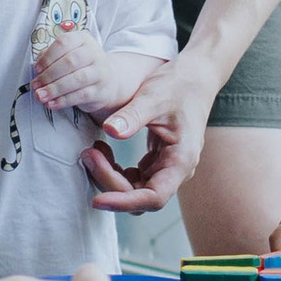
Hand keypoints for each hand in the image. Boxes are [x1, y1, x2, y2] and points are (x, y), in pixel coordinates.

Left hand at [29, 32, 154, 120]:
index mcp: (83, 39)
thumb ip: (51, 59)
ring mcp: (100, 72)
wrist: (107, 80)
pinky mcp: (101, 90)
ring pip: (77, 79)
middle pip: (70, 61)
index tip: (37, 69)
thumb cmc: (81, 66)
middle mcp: (94, 53)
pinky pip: (81, 95)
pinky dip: (64, 100)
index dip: (47, 57)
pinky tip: (52, 103)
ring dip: (55, 89)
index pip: (64, 43)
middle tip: (36, 85)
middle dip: (49, 75)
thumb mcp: (67, 55)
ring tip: (41, 95)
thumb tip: (36, 71)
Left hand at [79, 48, 218, 213]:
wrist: (193, 78)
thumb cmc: (178, 86)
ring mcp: (166, 168)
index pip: (153, 198)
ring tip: (92, 151)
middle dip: (109, 181)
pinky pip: (133, 178)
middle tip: (88, 155)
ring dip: (109, 176)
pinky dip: (114, 169)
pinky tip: (103, 150)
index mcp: (181, 161)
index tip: (97, 200)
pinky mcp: (157, 162)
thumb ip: (132, 116)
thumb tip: (109, 130)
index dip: (124, 203)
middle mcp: (176, 171)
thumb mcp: (153, 97)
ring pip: (133, 190)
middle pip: (139, 196)